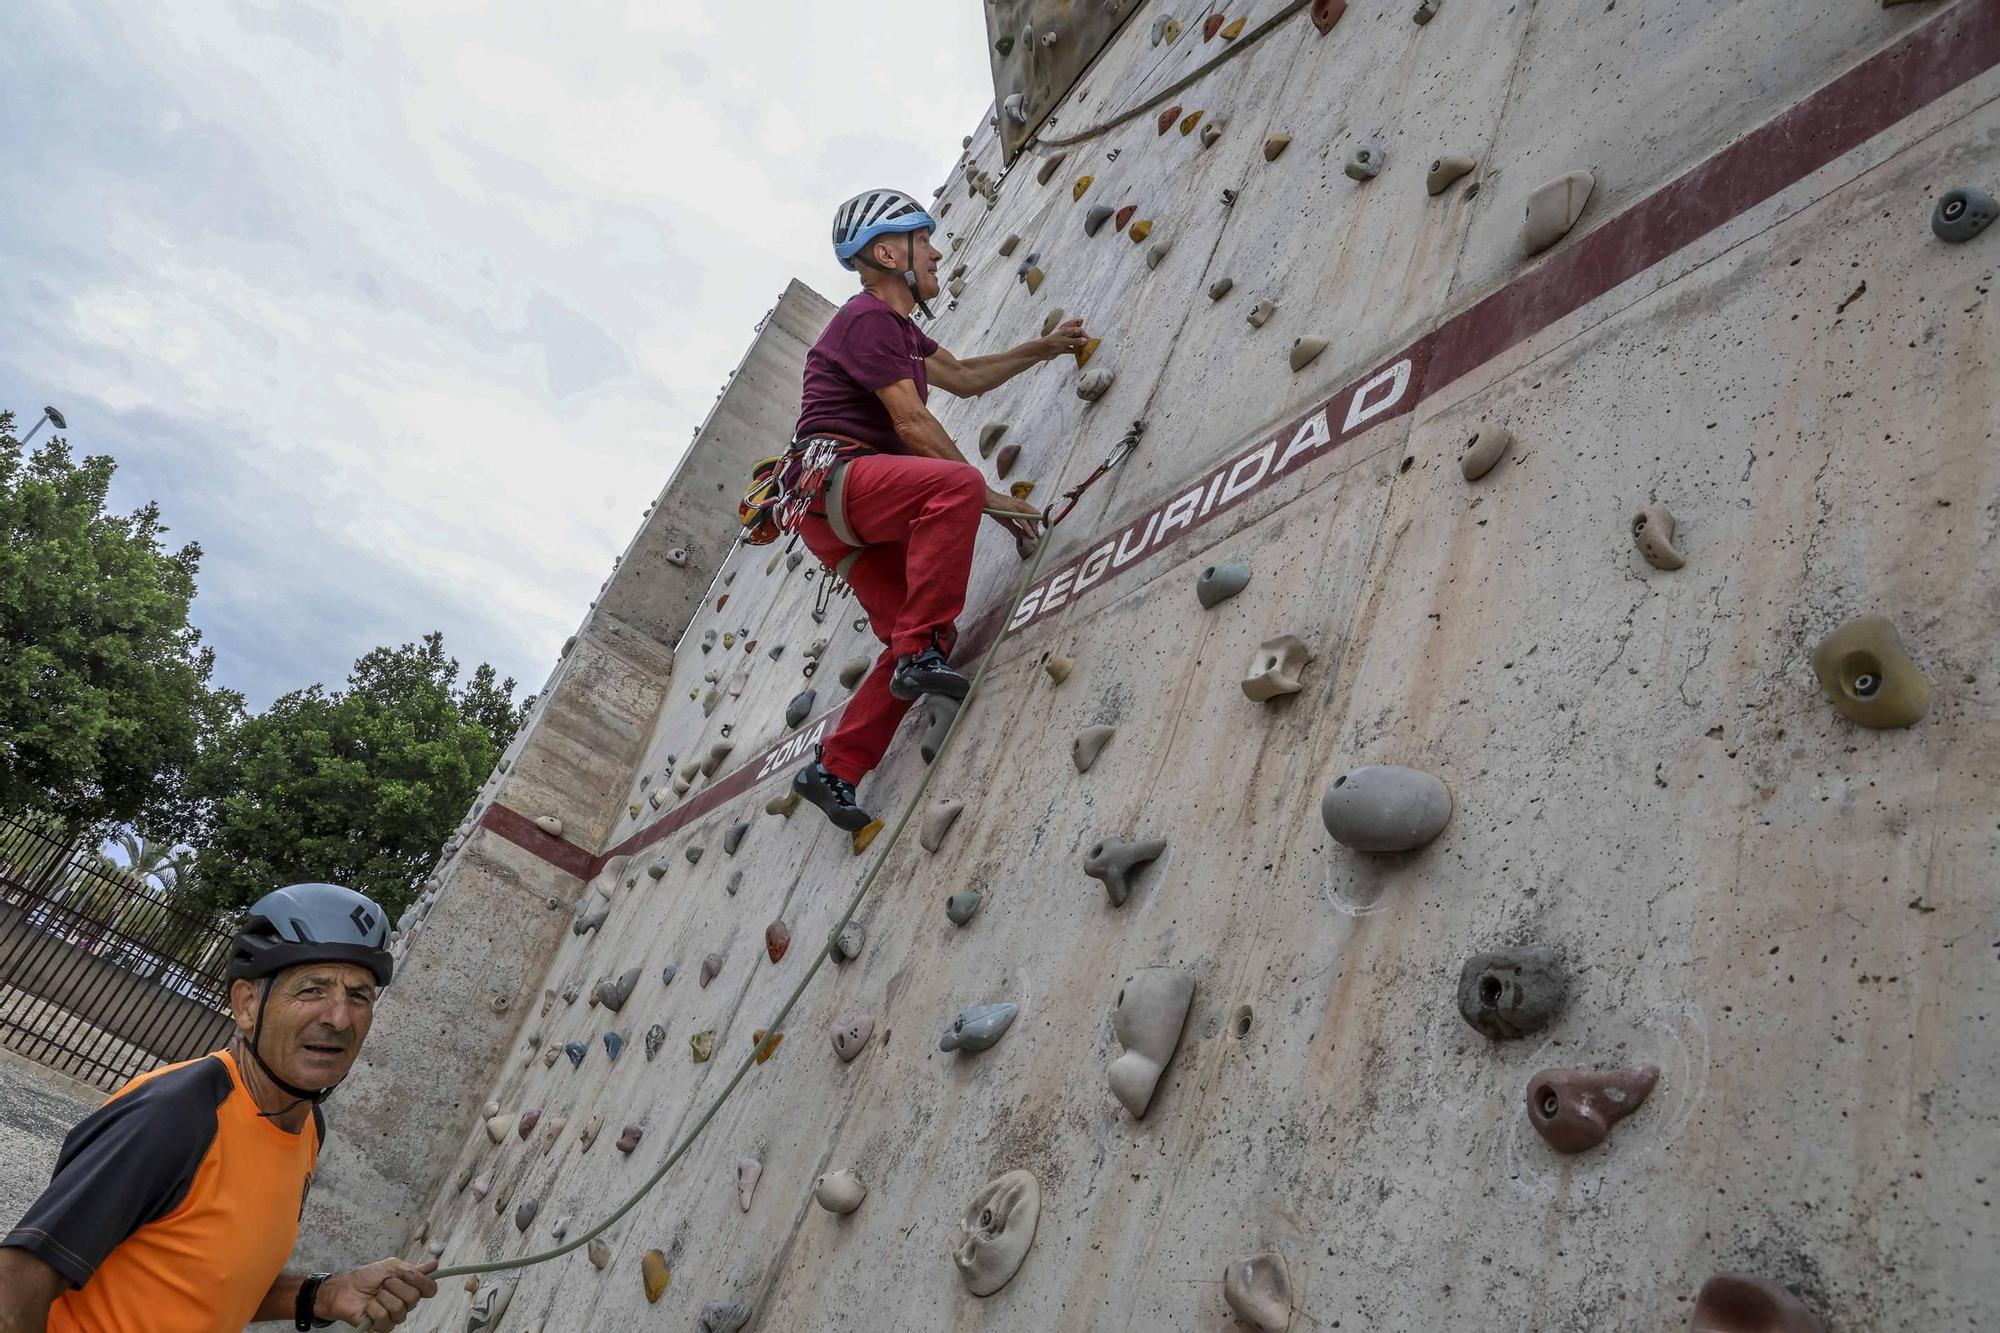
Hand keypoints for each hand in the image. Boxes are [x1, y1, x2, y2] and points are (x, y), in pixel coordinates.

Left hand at [320, 1259, 437, 1327]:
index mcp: (411, 1287)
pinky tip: (369, 1307)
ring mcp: (394, 1316)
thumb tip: (435, 1264)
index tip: (409, 1275)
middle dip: (396, 1286)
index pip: (430, 1289)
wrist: (345, 1288)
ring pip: (399, 1309)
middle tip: (384, 1283)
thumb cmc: (366, 1277)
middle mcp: (406, 1302)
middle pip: (414, 1298)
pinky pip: (385, 1319)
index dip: (422, 1282)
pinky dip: (374, 1309)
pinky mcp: (382, 1326)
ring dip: (383, 1297)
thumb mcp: (391, 1266)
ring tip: (375, 1295)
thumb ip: (413, 1268)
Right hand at [983, 490, 1042, 558]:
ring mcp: (1019, 507)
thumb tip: (1020, 535)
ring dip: (1035, 528)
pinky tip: (1030, 534)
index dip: (1036, 522)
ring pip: (1032, 518)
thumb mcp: (1006, 520)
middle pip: (1036, 515)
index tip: (1037, 530)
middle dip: (1037, 526)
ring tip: (1036, 535)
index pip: (1034, 513)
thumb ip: (1014, 528)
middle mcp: (1022, 504)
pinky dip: (1029, 529)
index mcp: (1021, 505)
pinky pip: (1024, 521)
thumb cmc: (994, 506)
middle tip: (1037, 534)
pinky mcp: (1014, 510)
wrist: (987, 499)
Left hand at [1033, 319, 1089, 361]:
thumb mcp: (1065, 341)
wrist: (1041, 350)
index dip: (1084, 335)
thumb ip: (1075, 341)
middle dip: (1083, 340)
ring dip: (1080, 346)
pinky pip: (1071, 349)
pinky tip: (1080, 354)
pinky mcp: (1062, 349)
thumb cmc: (1052, 343)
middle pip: (1077, 336)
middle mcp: (1066, 336)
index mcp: (1067, 330)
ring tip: (1086, 350)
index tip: (1089, 341)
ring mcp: (1064, 342)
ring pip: (1075, 343)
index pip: (1079, 330)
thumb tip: (1085, 340)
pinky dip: (1075, 351)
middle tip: (1089, 346)